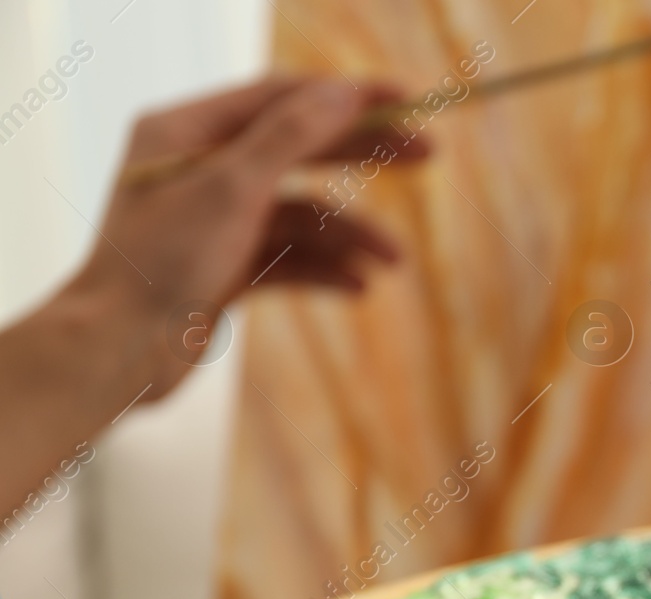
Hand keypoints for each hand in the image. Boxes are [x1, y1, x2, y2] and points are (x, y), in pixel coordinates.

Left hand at [68, 77, 428, 399]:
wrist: (119, 353)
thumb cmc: (161, 262)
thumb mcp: (231, 189)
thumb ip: (291, 137)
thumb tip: (345, 93)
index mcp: (184, 131)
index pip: (279, 96)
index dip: (345, 95)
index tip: (405, 99)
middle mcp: (199, 168)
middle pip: (298, 148)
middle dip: (363, 156)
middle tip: (428, 154)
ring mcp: (214, 221)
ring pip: (301, 213)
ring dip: (349, 234)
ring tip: (392, 260)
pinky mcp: (226, 268)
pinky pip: (290, 257)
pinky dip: (325, 268)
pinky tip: (358, 286)